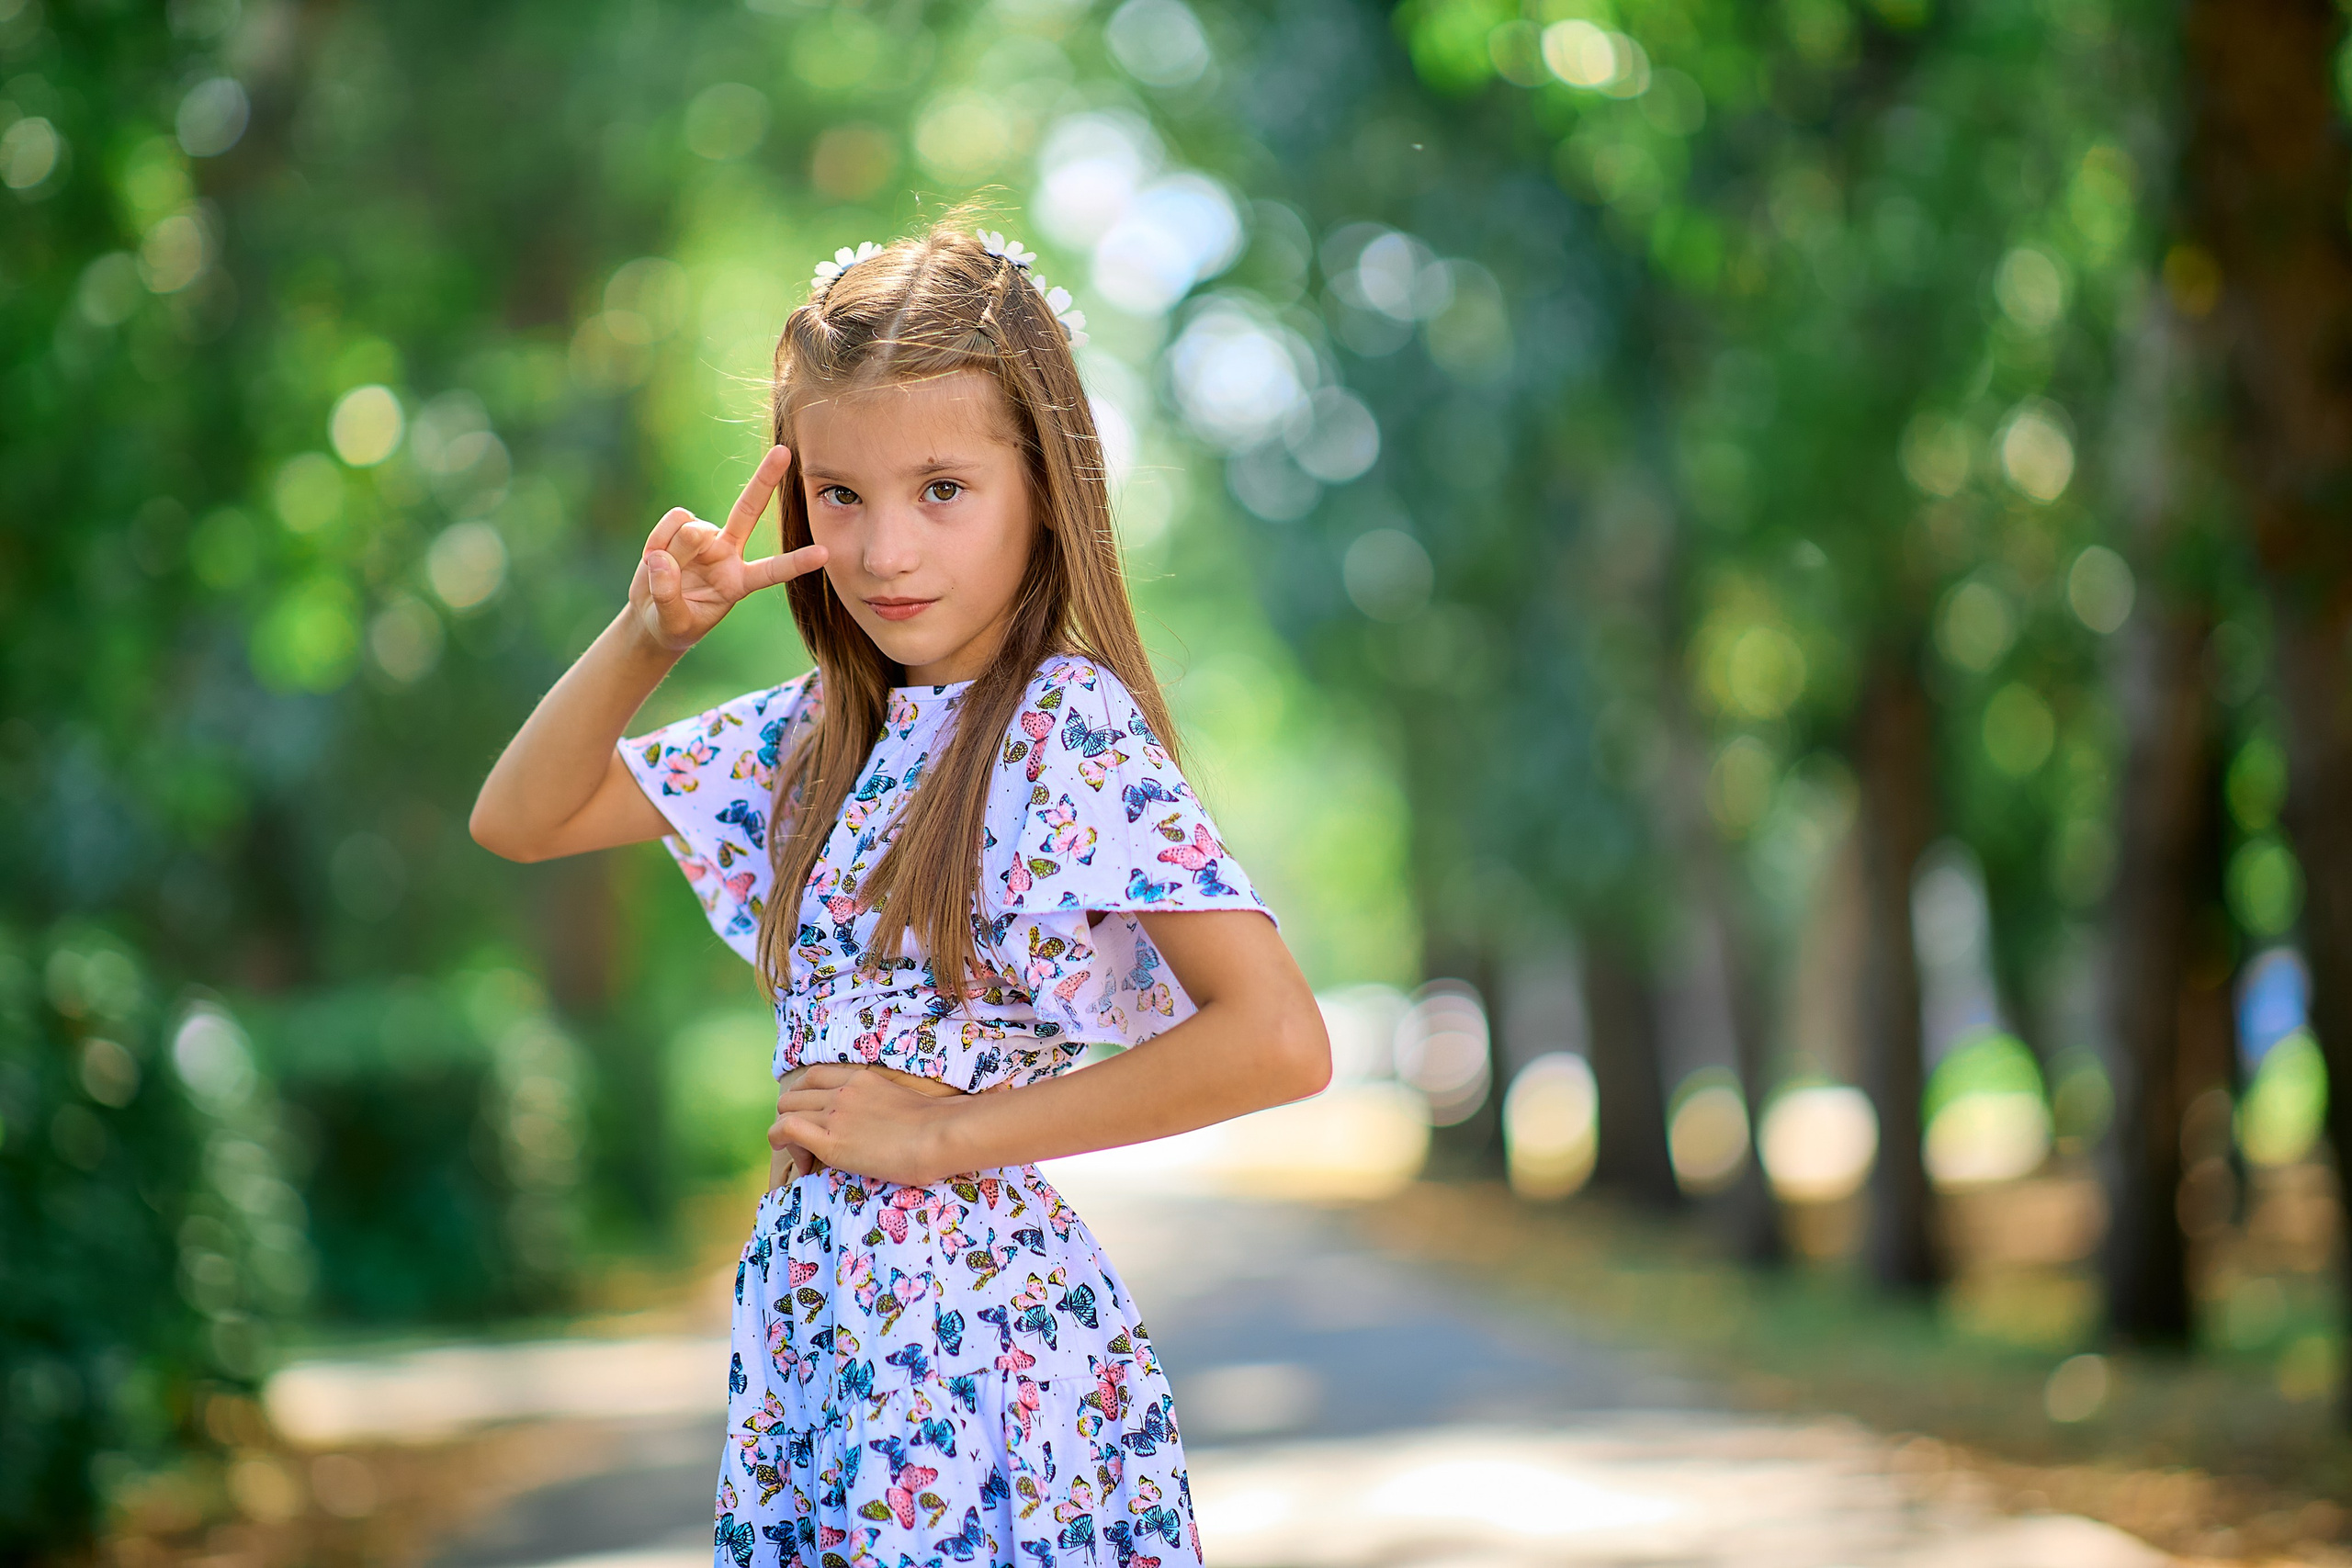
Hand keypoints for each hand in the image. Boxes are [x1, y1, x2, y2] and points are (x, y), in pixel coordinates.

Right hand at [628, 445, 827, 653]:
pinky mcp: (681, 527)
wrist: (652, 613)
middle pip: (748, 511)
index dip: (796, 563)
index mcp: (739, 583)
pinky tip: (655, 555)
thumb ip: (668, 596)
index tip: (825, 553)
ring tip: (665, 572)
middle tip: (785, 452)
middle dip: (765, 480)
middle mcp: (728, 553)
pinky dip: (659, 539)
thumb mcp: (673, 623)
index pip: (772, 572)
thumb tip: (662, 557)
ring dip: (676, 550)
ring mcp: (706, 538)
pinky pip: (672, 521)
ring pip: (694, 529)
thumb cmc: (672, 624)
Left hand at [769, 1064, 963, 1187]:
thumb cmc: (936, 1126)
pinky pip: (787, 1129)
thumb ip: (884, 1106)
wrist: (940, 1135)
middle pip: (794, 1095)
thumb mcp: (903, 1102)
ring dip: (786, 1133)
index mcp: (860, 1079)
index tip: (814, 1121)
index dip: (805, 1099)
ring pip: (786, 1111)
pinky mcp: (831, 1142)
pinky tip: (797, 1161)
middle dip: (793, 1117)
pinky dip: (780, 1140)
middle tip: (808, 1145)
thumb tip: (889, 1124)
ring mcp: (835, 1114)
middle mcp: (842, 1091)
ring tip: (805, 1157)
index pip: (814, 1078)